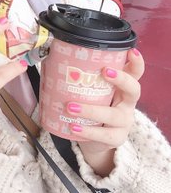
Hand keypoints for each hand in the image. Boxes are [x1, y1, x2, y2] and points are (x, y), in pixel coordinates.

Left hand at [67, 48, 143, 175]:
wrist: (95, 140)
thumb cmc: (92, 107)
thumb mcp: (92, 92)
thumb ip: (82, 78)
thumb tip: (54, 56)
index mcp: (122, 87)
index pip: (136, 72)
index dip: (137, 62)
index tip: (131, 52)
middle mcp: (127, 103)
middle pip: (134, 89)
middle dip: (122, 79)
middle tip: (104, 71)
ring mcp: (125, 122)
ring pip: (114, 115)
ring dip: (92, 110)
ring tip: (70, 107)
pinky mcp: (117, 138)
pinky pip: (104, 135)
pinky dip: (88, 131)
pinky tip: (73, 127)